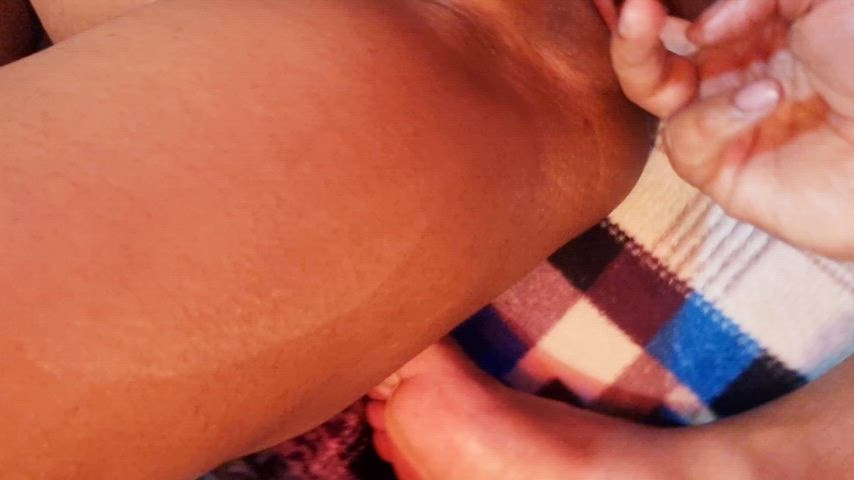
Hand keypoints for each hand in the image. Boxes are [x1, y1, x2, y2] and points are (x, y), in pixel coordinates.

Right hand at [607, 0, 853, 258]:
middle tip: (636, 9)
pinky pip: (686, 140)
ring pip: (651, 97)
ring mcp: (723, 125)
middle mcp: (733, 76)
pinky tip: (768, 99)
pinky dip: (717, 115)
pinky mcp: (720, 173)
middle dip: (634, 33)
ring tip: (702, 37)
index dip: (659, 9)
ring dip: (653, 64)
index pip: (687, 20)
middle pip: (652, 56)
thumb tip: (699, 32)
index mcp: (756, 32)